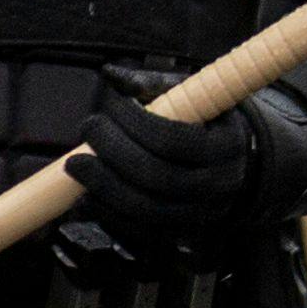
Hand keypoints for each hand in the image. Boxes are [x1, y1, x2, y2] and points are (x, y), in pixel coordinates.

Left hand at [72, 89, 306, 246]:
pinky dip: (107, 214)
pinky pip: (139, 230)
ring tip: (76, 165)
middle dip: (114, 155)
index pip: (175, 141)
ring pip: (147, 209)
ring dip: (104, 187)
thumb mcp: (189, 95)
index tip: (107, 110)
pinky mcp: (179, 232)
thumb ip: (152, 85)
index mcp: (226, 146)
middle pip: (159, 177)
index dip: (135, 125)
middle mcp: (219, 185)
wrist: (231, 162)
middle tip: (87, 131)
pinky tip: (84, 196)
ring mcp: (201, 214)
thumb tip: (112, 75)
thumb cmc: (202, 122)